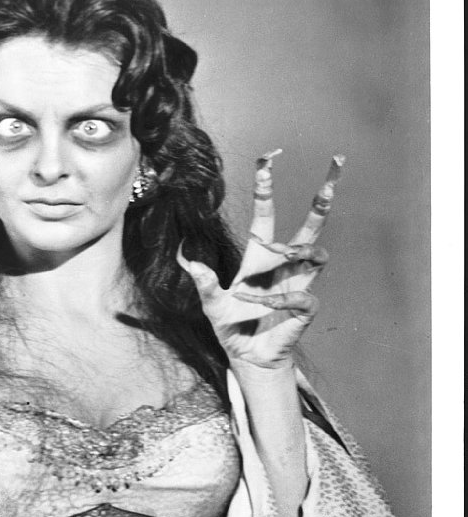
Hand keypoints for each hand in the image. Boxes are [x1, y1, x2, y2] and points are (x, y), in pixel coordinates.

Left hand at [177, 150, 343, 370]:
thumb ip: (202, 281)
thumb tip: (184, 256)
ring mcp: (297, 284)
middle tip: (332, 177)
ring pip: (317, 254)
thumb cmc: (231, 326)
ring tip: (285, 251)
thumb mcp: (211, 303)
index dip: (266, 187)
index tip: (268, 158)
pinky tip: (258, 305)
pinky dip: (277, 299)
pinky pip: (300, 295)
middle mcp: (283, 265)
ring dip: (301, 249)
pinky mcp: (303, 308)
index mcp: (259, 256)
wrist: (247, 357)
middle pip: (310, 225)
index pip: (266, 214)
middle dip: (322, 200)